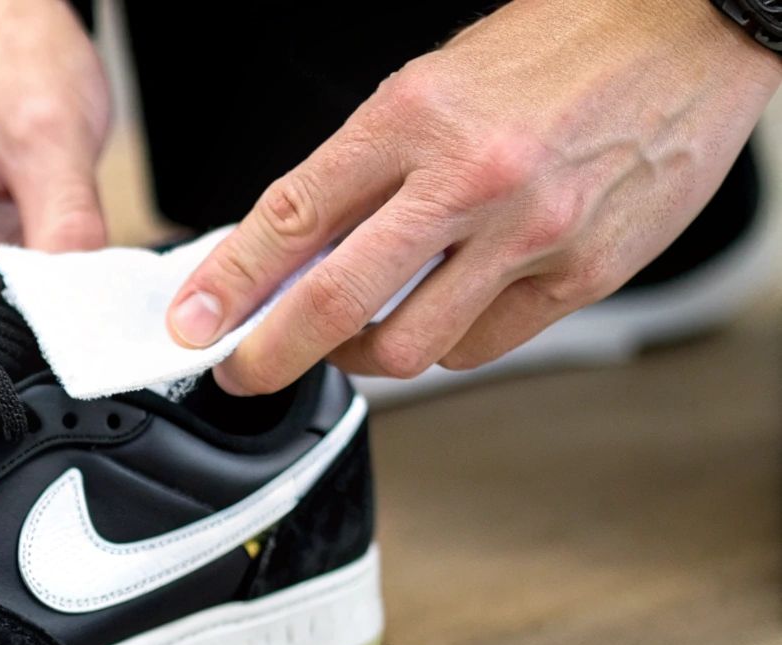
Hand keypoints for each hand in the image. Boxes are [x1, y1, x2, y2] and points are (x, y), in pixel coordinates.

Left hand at [165, 0, 781, 393]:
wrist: (691, 29)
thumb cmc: (560, 49)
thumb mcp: (431, 85)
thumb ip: (361, 169)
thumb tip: (290, 249)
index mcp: (415, 117)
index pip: (291, 217)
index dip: (227, 284)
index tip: (194, 322)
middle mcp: (471, 180)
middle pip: (336, 304)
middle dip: (270, 354)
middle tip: (245, 369)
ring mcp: (530, 235)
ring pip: (410, 346)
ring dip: (364, 354)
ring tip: (354, 334)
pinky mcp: (583, 275)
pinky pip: (483, 345)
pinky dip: (446, 343)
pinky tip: (442, 313)